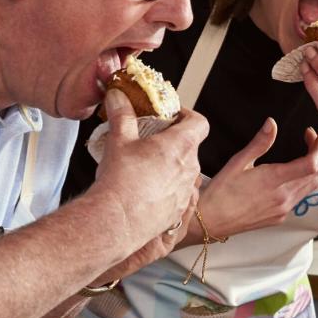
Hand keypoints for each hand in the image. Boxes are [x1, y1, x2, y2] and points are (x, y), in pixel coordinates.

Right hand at [89, 89, 206, 270]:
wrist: (118, 221)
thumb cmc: (121, 181)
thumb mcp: (119, 140)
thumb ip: (121, 114)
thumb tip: (118, 96)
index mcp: (182, 145)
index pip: (200, 123)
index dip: (187, 116)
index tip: (171, 116)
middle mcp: (191, 168)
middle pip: (191, 146)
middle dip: (173, 140)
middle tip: (150, 140)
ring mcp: (187, 191)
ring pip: (185, 171)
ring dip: (170, 165)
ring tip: (145, 166)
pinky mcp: (179, 210)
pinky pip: (179, 192)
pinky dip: (167, 187)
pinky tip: (145, 189)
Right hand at [195, 118, 317, 238]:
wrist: (211, 221)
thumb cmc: (221, 192)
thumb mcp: (238, 162)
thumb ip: (259, 143)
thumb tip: (272, 123)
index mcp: (273, 180)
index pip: (311, 164)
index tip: (316, 136)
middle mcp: (283, 197)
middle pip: (315, 174)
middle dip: (317, 153)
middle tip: (310, 138)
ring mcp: (283, 210)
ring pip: (310, 187)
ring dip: (313, 168)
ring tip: (306, 153)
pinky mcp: (279, 218)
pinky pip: (300, 198)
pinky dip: (304, 182)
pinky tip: (293, 174)